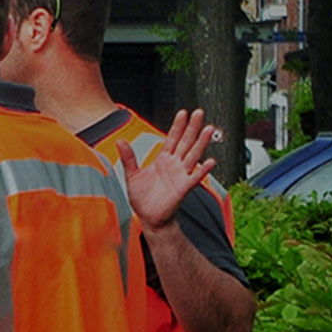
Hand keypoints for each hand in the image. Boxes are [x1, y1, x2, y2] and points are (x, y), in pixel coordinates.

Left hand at [120, 109, 217, 232]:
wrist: (149, 218)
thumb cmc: (143, 199)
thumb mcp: (132, 176)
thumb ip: (128, 158)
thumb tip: (120, 141)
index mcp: (163, 160)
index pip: (172, 138)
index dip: (177, 126)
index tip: (183, 113)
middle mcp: (174, 165)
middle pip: (185, 142)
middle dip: (192, 127)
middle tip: (199, 113)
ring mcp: (180, 175)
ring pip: (193, 155)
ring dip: (201, 143)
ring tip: (209, 129)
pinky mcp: (183, 188)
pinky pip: (195, 177)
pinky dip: (203, 170)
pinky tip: (211, 161)